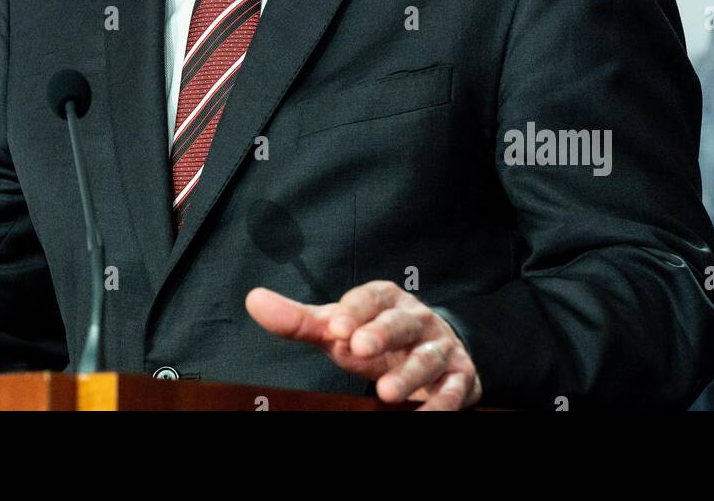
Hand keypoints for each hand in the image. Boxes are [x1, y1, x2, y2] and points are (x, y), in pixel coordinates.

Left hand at [246, 279, 481, 409]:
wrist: (435, 353)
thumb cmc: (376, 338)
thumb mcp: (341, 328)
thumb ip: (300, 320)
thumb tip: (253, 300)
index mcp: (386, 299)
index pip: (371, 298)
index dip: (354, 310)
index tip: (335, 328)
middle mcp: (416, 318)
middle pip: (401, 321)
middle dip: (382, 333)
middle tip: (359, 348)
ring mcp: (440, 347)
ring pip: (428, 356)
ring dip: (409, 375)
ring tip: (386, 393)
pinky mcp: (460, 376)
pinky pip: (454, 388)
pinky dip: (442, 402)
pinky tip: (424, 414)